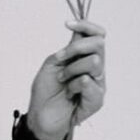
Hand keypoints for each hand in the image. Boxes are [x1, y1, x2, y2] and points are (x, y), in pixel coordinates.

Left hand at [25, 20, 105, 139]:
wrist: (41, 116)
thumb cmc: (46, 91)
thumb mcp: (52, 64)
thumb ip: (68, 49)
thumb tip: (79, 33)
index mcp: (85, 58)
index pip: (97, 35)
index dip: (86, 25)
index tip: (67, 24)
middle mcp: (95, 68)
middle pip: (99, 44)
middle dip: (76, 47)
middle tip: (60, 58)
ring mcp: (98, 83)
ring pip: (95, 62)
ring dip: (72, 69)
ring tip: (62, 80)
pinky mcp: (97, 99)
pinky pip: (88, 82)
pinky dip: (73, 85)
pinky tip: (68, 94)